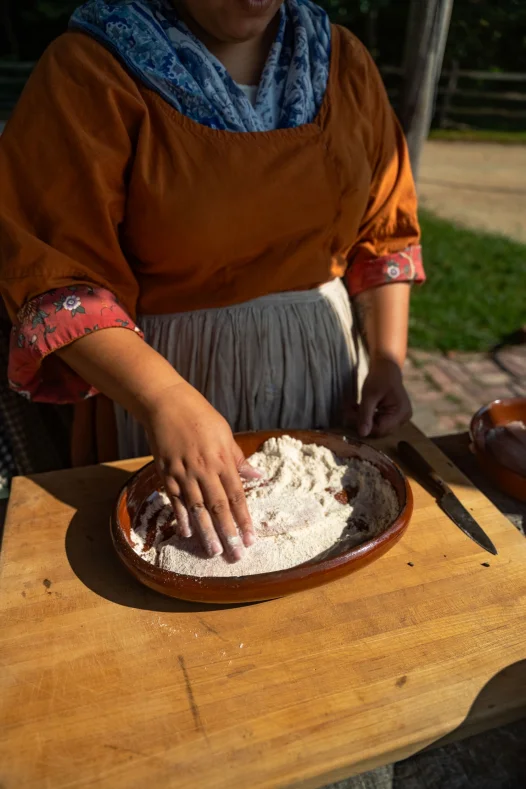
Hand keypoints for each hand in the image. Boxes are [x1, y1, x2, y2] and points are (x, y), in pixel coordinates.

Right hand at [143, 381, 260, 560]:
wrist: (167, 404)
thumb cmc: (200, 417)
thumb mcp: (225, 434)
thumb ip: (238, 459)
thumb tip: (256, 476)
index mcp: (222, 460)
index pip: (237, 496)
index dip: (244, 520)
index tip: (251, 539)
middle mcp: (204, 470)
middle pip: (219, 507)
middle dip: (228, 532)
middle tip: (235, 555)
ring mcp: (184, 473)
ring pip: (197, 508)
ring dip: (206, 531)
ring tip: (214, 551)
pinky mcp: (167, 473)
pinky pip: (175, 500)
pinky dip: (181, 517)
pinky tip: (187, 532)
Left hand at [357, 357, 412, 437]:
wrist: (386, 367)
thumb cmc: (379, 377)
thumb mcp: (369, 395)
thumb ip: (366, 415)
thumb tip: (362, 434)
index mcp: (401, 412)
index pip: (380, 429)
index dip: (363, 425)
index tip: (349, 415)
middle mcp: (403, 418)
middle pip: (379, 430)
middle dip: (361, 422)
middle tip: (347, 410)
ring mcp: (399, 418)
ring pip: (377, 427)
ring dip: (362, 419)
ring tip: (351, 407)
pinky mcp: (393, 416)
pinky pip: (378, 422)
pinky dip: (367, 416)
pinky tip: (358, 408)